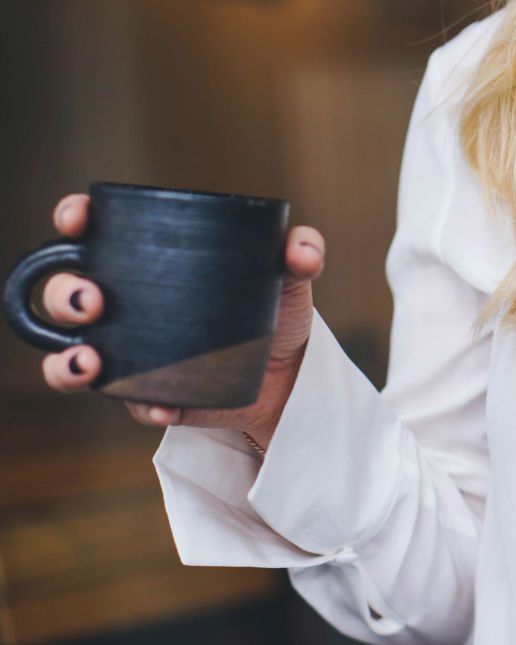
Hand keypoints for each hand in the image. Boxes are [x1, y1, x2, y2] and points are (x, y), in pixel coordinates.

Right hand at [41, 193, 325, 447]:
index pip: (94, 234)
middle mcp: (127, 309)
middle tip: (94, 302)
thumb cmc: (277, 314)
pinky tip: (162, 405)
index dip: (74, 221)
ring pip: (71, 358)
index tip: (77, 219)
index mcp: (148, 264)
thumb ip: (301, 252)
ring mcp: (132, 356)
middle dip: (65, 296)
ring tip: (90, 363)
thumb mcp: (290, 278)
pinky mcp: (152, 397)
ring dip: (66, 362)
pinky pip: (132, 404)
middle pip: (67, 296)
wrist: (294, 375)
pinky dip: (143, 405)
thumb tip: (300, 251)